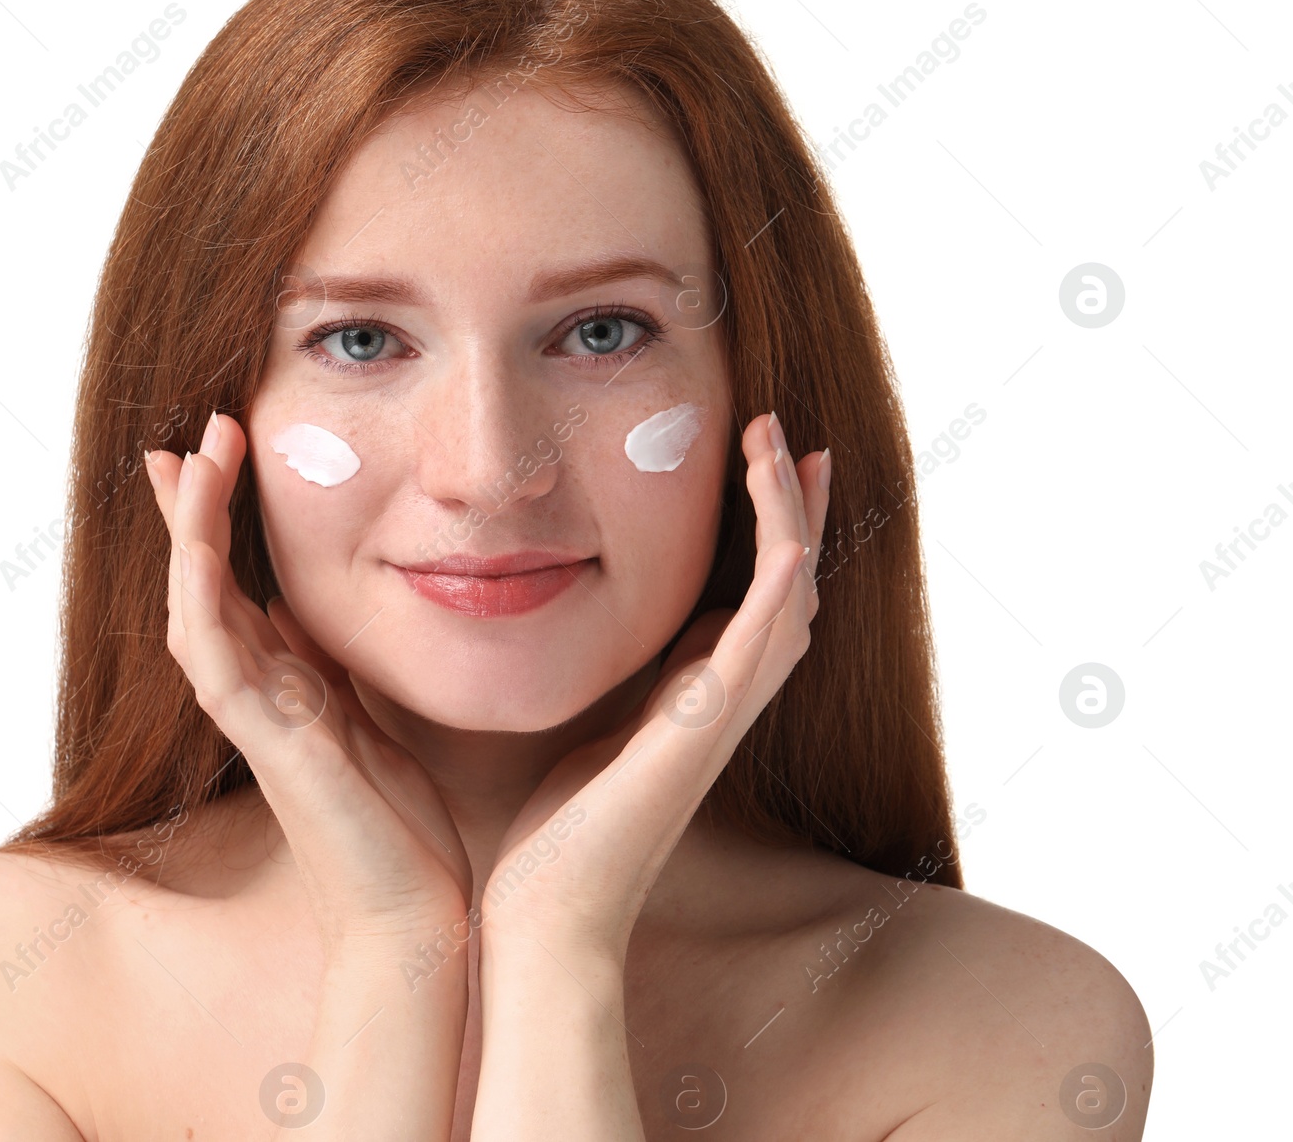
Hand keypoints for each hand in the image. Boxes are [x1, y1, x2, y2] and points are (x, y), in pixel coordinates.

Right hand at [145, 411, 470, 953]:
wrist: (412, 916)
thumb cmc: (400, 828)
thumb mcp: (370, 717)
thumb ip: (334, 666)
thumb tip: (308, 608)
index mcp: (285, 686)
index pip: (235, 585)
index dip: (218, 522)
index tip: (216, 453)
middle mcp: (258, 695)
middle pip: (200, 584)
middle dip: (190, 509)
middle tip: (181, 437)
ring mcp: (255, 719)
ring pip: (196, 607)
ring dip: (189, 531)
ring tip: (188, 455)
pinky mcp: (268, 745)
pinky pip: (216, 660)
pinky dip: (201, 599)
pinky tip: (198, 547)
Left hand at [477, 411, 827, 962]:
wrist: (547, 911)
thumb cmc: (557, 831)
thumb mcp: (592, 728)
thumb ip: (622, 684)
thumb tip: (614, 635)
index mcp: (696, 696)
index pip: (753, 596)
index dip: (770, 530)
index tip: (766, 461)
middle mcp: (724, 700)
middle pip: (791, 587)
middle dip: (801, 511)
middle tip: (805, 441)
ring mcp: (723, 714)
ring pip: (789, 598)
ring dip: (793, 519)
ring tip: (786, 447)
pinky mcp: (705, 728)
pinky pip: (761, 642)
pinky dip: (780, 581)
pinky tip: (788, 533)